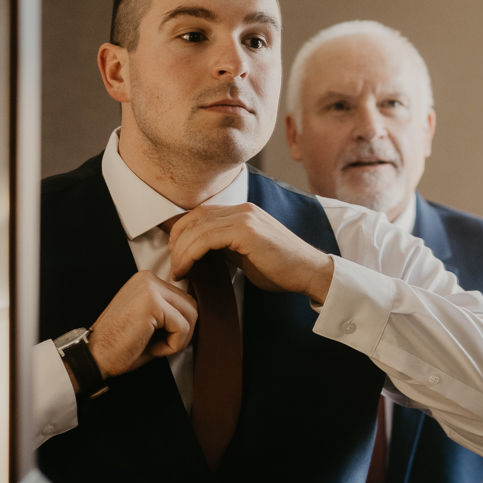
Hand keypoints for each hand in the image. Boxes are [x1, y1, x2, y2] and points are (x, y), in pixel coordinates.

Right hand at [84, 270, 197, 379]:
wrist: (94, 357)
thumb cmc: (119, 345)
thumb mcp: (149, 322)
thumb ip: (169, 313)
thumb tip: (194, 316)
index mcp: (146, 281)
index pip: (182, 300)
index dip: (178, 326)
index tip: (159, 339)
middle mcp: (148, 278)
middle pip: (190, 305)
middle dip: (182, 332)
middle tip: (161, 346)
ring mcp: (150, 288)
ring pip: (191, 315)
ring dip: (179, 339)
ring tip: (157, 347)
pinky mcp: (153, 303)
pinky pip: (183, 327)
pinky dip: (174, 345)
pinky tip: (154, 349)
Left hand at [168, 203, 334, 303]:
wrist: (309, 272)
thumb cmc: (281, 269)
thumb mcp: (246, 254)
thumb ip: (226, 246)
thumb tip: (201, 252)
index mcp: (243, 212)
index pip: (202, 213)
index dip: (183, 229)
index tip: (174, 250)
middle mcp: (242, 209)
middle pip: (196, 217)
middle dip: (177, 240)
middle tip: (172, 263)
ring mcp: (244, 218)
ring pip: (198, 228)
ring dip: (181, 251)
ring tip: (177, 271)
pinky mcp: (246, 230)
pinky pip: (206, 238)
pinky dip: (190, 254)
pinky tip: (187, 269)